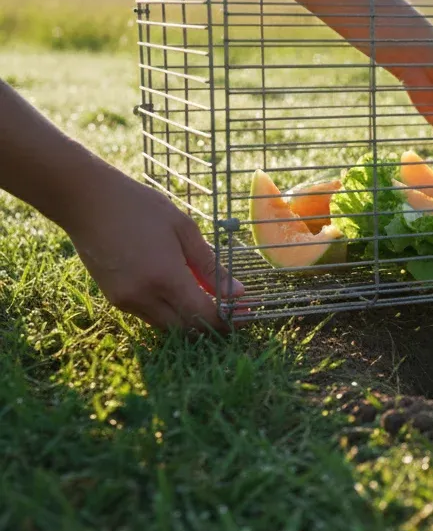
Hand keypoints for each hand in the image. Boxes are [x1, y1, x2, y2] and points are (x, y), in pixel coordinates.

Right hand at [64, 167, 243, 331]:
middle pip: (187, 328)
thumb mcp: (184, 230)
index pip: (203, 315)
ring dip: (190, 318)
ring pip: (167, 325)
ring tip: (210, 298)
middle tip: (233, 309)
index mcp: (165, 278)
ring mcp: (125, 300)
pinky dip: (170, 311)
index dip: (228, 319)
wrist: (88, 201)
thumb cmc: (140, 208)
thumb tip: (237, 293)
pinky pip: (150, 316)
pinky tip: (181, 291)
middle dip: (213, 324)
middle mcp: (143, 296)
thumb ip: (211, 265)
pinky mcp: (114, 299)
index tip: (247, 313)